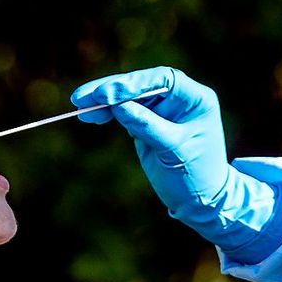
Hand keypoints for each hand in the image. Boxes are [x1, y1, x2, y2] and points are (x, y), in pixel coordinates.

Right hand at [71, 66, 281, 249]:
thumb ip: (147, 125)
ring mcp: (162, 110)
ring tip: (80, 107)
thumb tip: (117, 105)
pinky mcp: (147, 122)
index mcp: (195, 98)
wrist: (200, 201)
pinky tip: (89, 116)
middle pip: (140, 85)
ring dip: (103, 101)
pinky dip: (107, 113)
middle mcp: (178, 98)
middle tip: (83, 97)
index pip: (162, 80)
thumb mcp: (173, 150)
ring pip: (128, 97)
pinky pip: (124, 112)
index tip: (108, 94)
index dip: (133, 83)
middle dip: (111, 90)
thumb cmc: (196, 175)